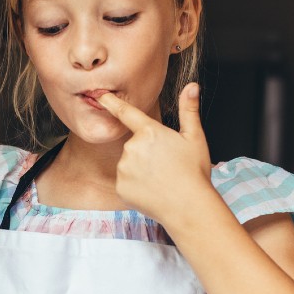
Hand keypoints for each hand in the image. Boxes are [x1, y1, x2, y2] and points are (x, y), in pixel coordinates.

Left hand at [95, 82, 213, 224]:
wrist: (189, 207)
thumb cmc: (194, 172)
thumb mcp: (195, 137)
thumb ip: (189, 110)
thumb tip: (192, 86)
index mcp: (149, 132)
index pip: (126, 113)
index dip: (111, 103)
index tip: (99, 95)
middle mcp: (132, 147)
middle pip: (134, 145)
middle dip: (147, 152)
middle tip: (166, 166)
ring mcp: (124, 168)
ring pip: (129, 164)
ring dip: (140, 169)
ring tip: (161, 180)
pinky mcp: (120, 187)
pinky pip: (125, 182)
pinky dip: (136, 186)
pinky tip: (152, 191)